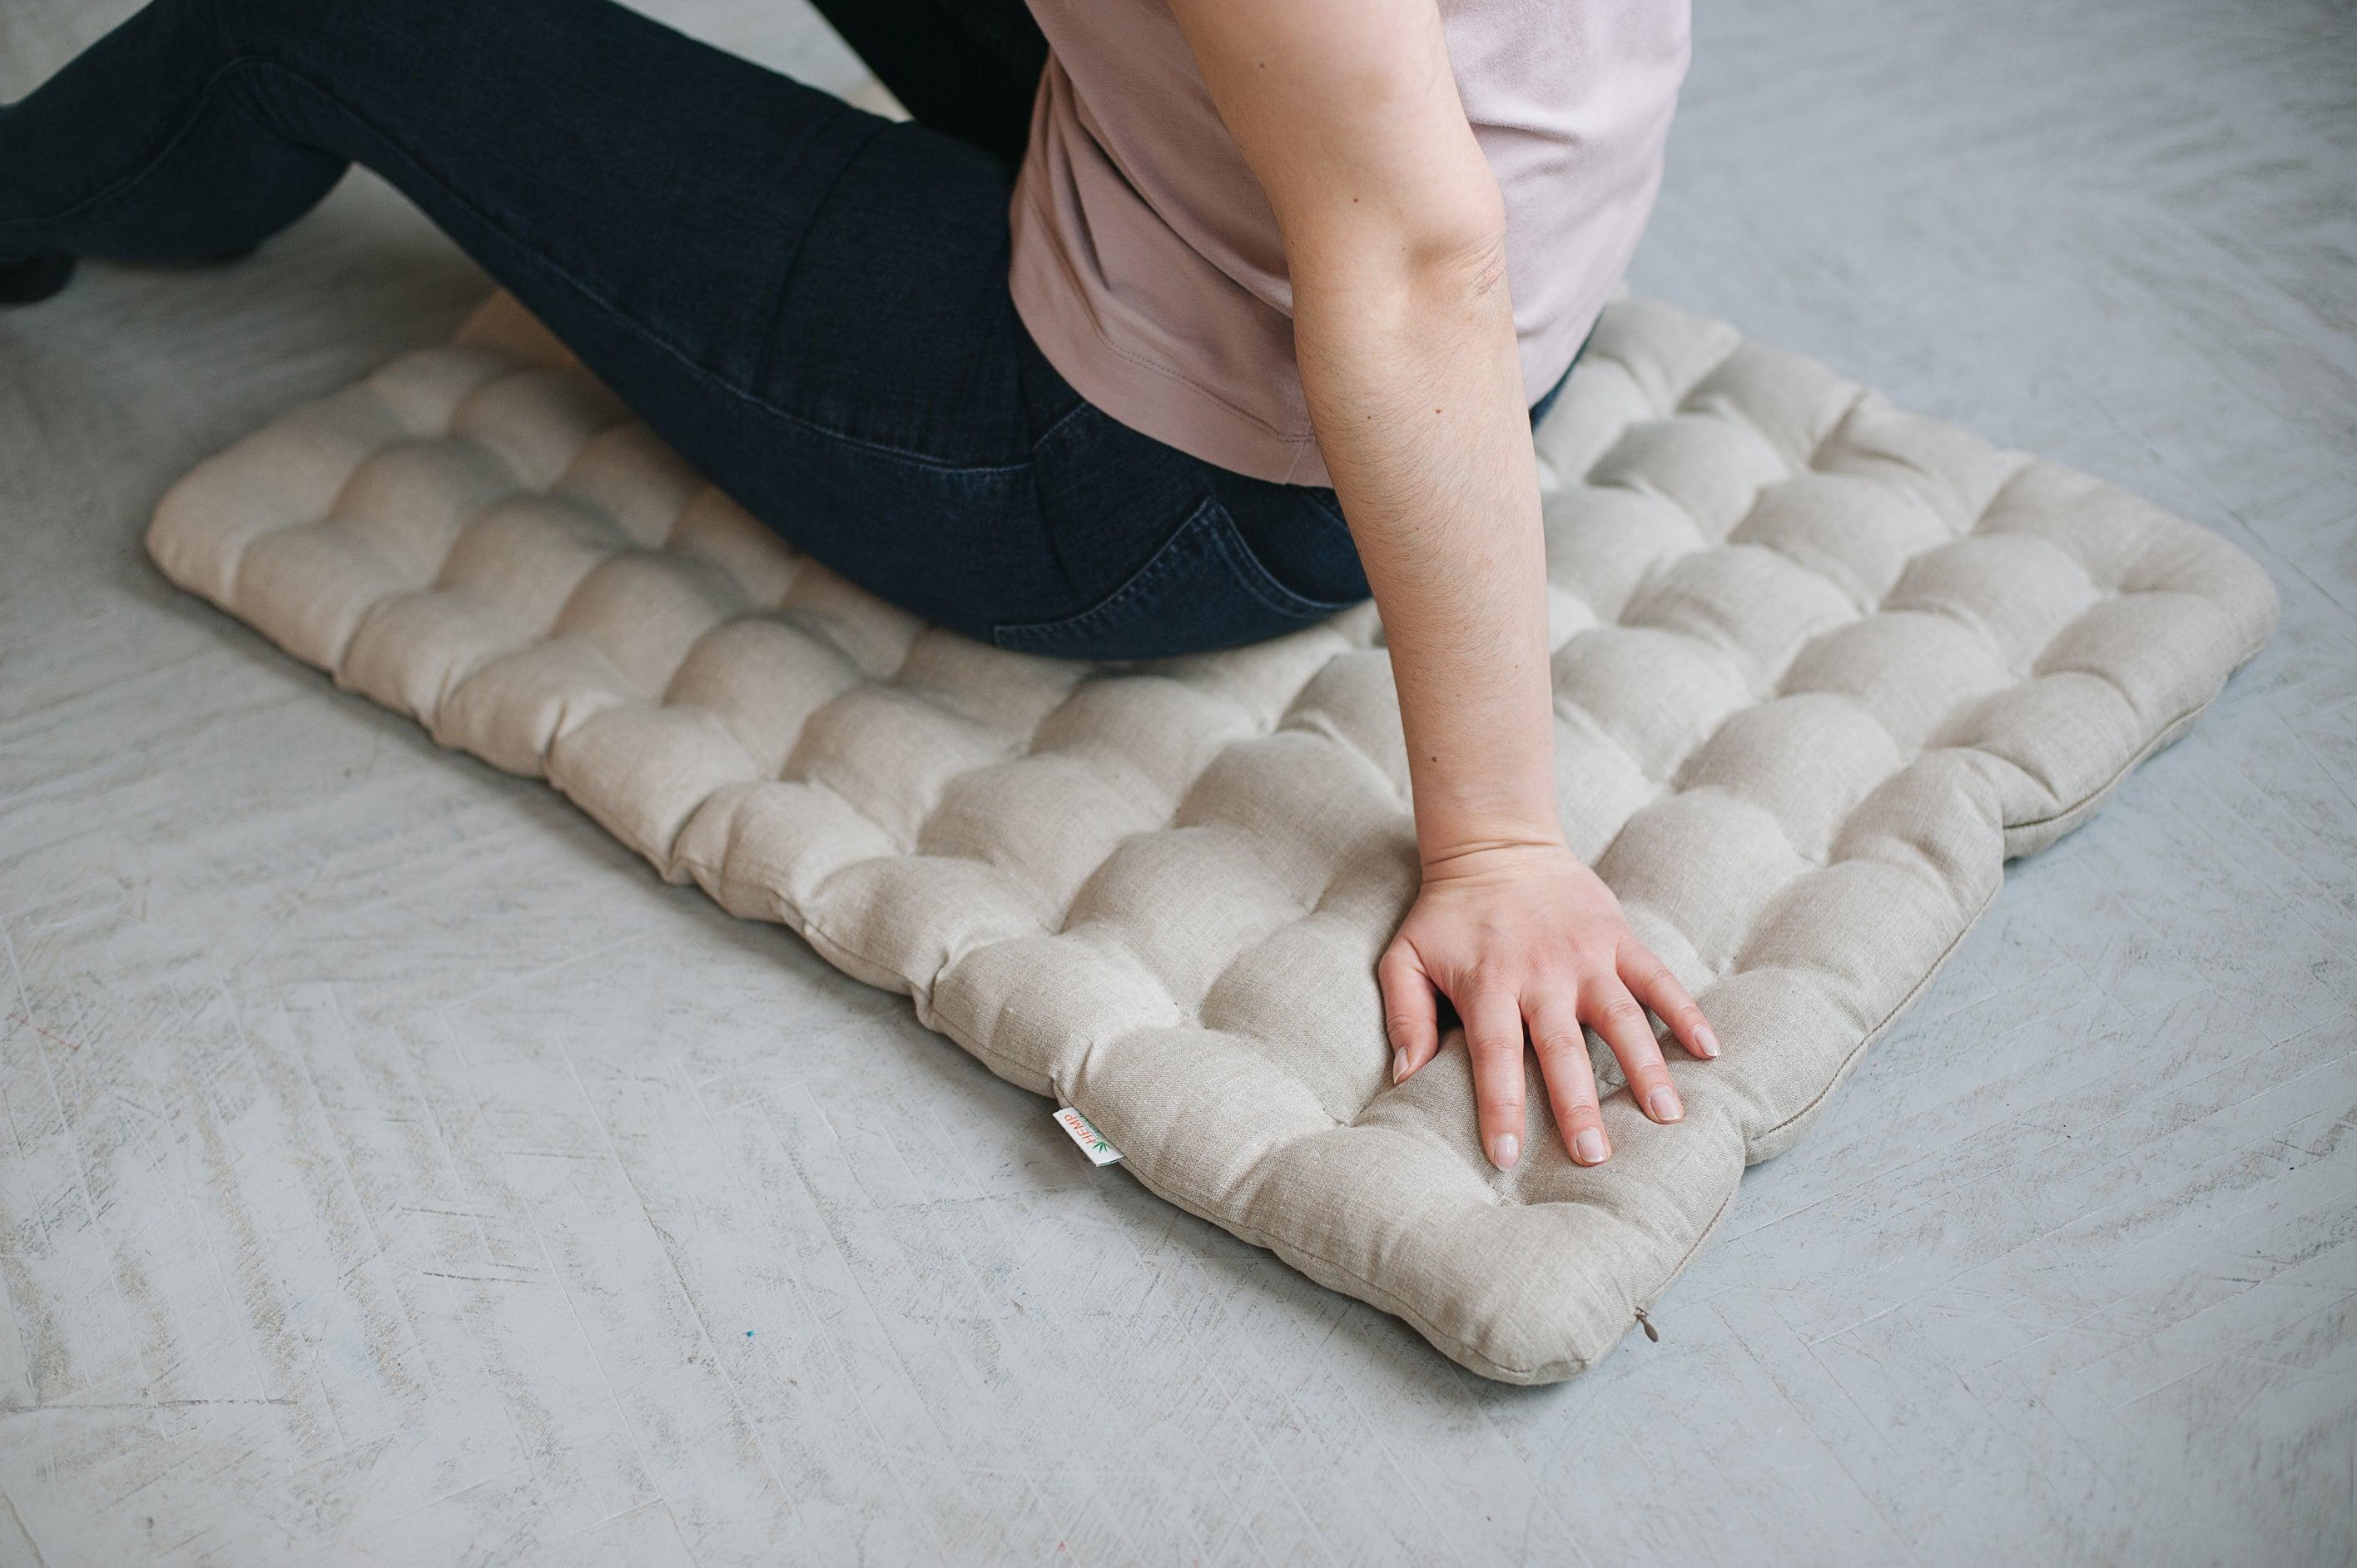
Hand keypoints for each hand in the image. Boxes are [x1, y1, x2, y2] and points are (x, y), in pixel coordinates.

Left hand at [1379, 839, 1718, 1168]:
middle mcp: (1541, 974)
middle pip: (1561, 1047)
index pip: (1494, 1055)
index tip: (1506, 1157)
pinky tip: (1710, 1050)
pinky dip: (1685, 1011)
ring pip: (1621, 1017)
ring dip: (1645, 1067)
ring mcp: (1586, 956)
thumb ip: (1404, 1016)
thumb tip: (1404, 1077)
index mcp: (1488, 984)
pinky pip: (1658, 977)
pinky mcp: (1618, 938)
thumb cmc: (1447, 914)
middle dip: (1577, 1104)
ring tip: (1666, 1116)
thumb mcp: (1404, 957)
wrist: (1495, 843)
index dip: (1500, 1107)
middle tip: (1595, 1156)